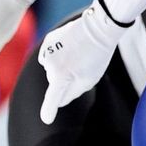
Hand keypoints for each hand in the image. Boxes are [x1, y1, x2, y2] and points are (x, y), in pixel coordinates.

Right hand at [37, 0, 125, 123]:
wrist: (98, 26)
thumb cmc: (97, 55)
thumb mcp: (89, 79)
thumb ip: (72, 93)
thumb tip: (59, 99)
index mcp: (61, 76)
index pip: (53, 98)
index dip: (49, 110)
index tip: (47, 119)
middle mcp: (50, 64)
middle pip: (55, 82)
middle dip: (65, 80)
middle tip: (82, 66)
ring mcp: (47, 50)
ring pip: (52, 68)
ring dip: (62, 66)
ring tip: (78, 54)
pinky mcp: (48, 40)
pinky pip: (50, 55)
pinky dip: (58, 54)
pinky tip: (71, 47)